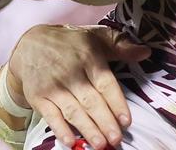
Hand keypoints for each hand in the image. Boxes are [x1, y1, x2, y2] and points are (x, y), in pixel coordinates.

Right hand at [9, 25, 150, 149]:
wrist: (29, 44)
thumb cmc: (70, 43)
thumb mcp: (95, 36)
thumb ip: (120, 45)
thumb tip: (145, 52)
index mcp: (88, 56)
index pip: (105, 83)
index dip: (116, 103)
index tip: (127, 121)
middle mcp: (70, 72)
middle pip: (91, 101)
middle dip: (105, 122)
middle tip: (116, 139)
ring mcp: (53, 85)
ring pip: (73, 111)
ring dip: (87, 129)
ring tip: (100, 144)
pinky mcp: (38, 96)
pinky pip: (50, 115)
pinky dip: (60, 129)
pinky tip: (71, 142)